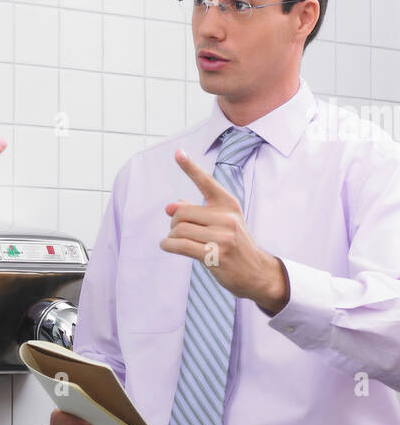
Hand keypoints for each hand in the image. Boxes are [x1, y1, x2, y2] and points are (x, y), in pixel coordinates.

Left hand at [161, 149, 289, 314]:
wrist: (257, 272)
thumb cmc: (234, 245)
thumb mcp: (222, 222)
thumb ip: (197, 212)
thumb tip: (170, 206)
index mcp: (228, 204)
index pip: (206, 182)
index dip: (190, 167)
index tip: (178, 152)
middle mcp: (226, 217)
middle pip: (182, 212)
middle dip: (174, 222)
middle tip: (176, 230)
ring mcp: (222, 237)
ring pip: (179, 229)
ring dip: (171, 236)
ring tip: (174, 241)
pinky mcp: (215, 255)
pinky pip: (180, 245)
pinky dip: (168, 245)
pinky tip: (168, 246)